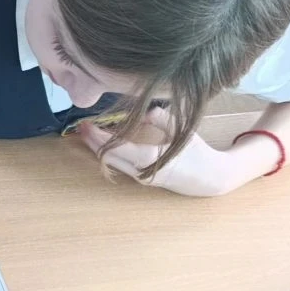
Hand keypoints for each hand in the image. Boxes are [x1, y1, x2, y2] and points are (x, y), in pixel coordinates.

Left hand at [79, 108, 233, 196]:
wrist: (209, 179)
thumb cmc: (197, 153)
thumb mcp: (182, 132)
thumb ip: (163, 119)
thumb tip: (147, 111)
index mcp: (149, 159)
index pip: (115, 148)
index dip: (98, 137)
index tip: (87, 124)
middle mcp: (140, 172)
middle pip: (107, 158)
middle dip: (92, 142)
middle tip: (81, 126)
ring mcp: (139, 178)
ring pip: (111, 164)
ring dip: (98, 148)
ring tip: (88, 132)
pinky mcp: (141, 179)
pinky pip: (119, 166)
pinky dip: (109, 153)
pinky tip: (105, 141)